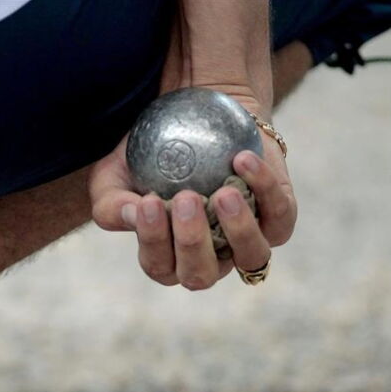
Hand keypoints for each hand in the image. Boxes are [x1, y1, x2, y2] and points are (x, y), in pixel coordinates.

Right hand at [89, 109, 295, 290]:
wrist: (199, 116)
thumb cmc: (149, 153)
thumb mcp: (114, 175)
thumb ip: (111, 203)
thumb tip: (132, 215)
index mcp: (168, 258)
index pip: (160, 265)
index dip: (154, 241)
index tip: (147, 202)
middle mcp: (209, 259)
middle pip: (201, 275)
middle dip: (192, 241)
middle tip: (184, 199)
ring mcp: (247, 242)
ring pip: (251, 257)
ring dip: (238, 230)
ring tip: (223, 194)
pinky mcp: (279, 217)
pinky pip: (279, 215)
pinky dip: (264, 190)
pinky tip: (242, 161)